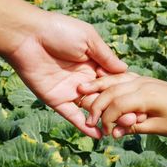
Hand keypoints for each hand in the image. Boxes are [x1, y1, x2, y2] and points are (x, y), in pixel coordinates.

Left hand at [6, 11, 126, 138]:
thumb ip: (106, 56)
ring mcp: (70, 91)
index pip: (111, 82)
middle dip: (117, 109)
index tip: (138, 101)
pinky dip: (83, 126)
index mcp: (93, 64)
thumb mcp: (89, 39)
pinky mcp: (56, 100)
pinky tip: (98, 135)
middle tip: (131, 120)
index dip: (123, 91)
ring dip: (104, 120)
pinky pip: (71, 116)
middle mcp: (84, 80)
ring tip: (118, 130)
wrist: (28, 35)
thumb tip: (126, 70)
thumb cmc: (59, 31)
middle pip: (104, 98)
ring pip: (90, 109)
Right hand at [78, 73, 166, 137]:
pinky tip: (100, 84)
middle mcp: (141, 83)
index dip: (107, 119)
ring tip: (82, 91)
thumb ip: (135, 127)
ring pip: (113, 80)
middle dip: (96, 104)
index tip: (106, 133)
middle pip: (111, 90)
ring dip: (97, 87)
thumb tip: (114, 132)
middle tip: (87, 120)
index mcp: (146, 96)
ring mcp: (142, 79)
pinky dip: (108, 81)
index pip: (116, 104)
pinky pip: (121, 78)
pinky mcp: (143, 79)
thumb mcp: (159, 127)